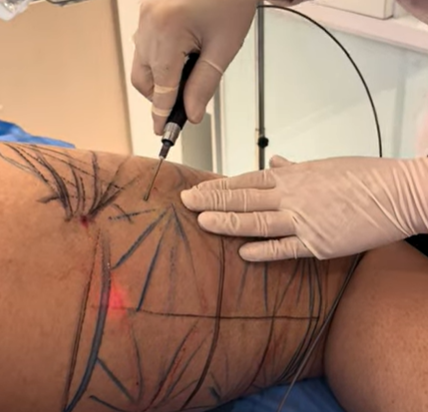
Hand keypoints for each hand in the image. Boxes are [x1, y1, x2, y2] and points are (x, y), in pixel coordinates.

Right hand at [132, 0, 257, 134]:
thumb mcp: (224, 47)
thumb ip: (204, 84)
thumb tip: (192, 113)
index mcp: (167, 33)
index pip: (162, 89)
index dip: (163, 115)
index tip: (162, 132)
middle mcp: (149, 24)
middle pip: (144, 79)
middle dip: (160, 95)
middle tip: (184, 99)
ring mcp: (145, 16)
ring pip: (142, 63)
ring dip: (160, 75)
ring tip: (189, 68)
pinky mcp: (148, 10)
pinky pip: (145, 44)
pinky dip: (160, 57)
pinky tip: (182, 51)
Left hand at [181, 156, 427, 260]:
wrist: (398, 193)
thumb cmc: (363, 177)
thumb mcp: (324, 165)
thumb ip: (294, 167)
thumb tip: (275, 160)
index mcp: (293, 176)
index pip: (246, 180)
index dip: (219, 186)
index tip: (197, 189)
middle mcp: (293, 195)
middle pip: (244, 197)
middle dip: (212, 200)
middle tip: (185, 202)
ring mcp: (304, 220)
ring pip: (258, 220)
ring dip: (228, 221)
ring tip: (202, 222)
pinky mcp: (319, 243)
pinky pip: (285, 247)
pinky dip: (264, 251)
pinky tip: (243, 253)